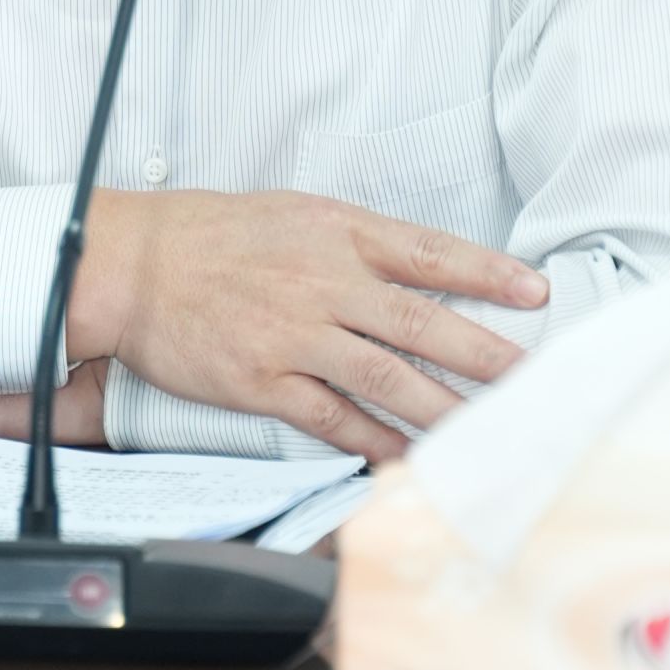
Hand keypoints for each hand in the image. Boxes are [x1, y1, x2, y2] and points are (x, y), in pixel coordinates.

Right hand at [70, 189, 546, 462]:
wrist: (135, 264)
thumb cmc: (211, 233)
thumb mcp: (291, 212)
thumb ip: (353, 240)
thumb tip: (415, 266)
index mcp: (334, 231)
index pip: (428, 252)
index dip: (487, 273)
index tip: (534, 293)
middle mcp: (323, 281)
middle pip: (423, 322)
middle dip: (487, 354)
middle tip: (533, 379)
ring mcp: (295, 334)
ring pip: (388, 377)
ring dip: (444, 409)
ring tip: (489, 431)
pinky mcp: (264, 381)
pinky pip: (333, 418)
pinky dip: (375, 441)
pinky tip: (407, 456)